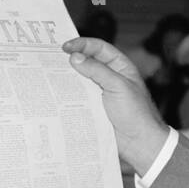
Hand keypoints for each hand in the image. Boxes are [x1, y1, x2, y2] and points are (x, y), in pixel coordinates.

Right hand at [63, 36, 169, 173]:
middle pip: (88, 61)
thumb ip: (96, 70)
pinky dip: (68, 93)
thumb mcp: (118, 86)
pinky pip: (79, 96)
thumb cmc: (136, 112)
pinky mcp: (94, 107)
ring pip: (81, 79)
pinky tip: (55, 92)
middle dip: (71, 58)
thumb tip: (75, 58)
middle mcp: (110, 77)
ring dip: (67, 76)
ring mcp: (101, 92)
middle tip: (51, 58)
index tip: (65, 47)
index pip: (99, 48)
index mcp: (120, 66)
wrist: (139, 142)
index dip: (82, 44)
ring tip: (49, 73)